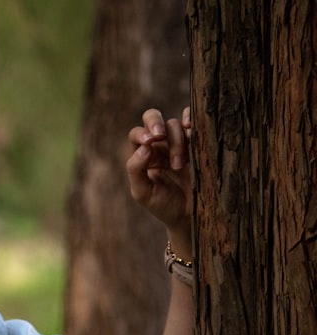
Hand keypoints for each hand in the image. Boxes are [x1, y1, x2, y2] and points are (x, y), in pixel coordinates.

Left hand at [126, 107, 191, 232]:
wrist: (190, 216)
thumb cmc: (163, 205)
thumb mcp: (142, 192)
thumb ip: (136, 169)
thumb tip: (144, 147)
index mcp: (142, 154)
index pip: (137, 134)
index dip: (142, 133)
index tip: (150, 142)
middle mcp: (159, 145)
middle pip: (152, 118)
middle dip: (155, 122)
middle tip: (159, 135)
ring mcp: (179, 142)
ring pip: (174, 124)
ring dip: (176, 140)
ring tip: (179, 165)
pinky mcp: (198, 144)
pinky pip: (194, 124)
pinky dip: (192, 120)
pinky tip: (192, 127)